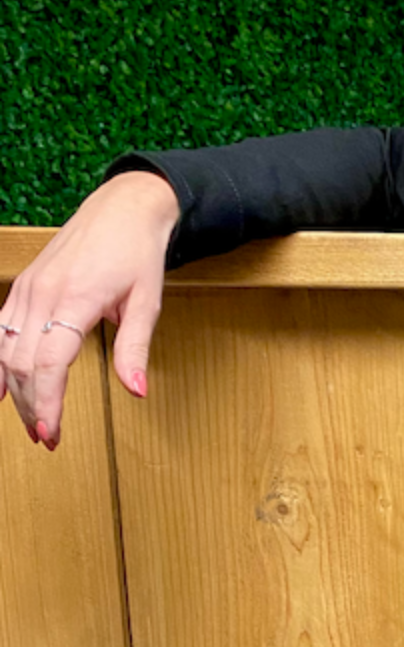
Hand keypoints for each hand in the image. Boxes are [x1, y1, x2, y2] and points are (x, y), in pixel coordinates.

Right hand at [0, 170, 177, 449]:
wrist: (122, 208)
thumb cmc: (137, 253)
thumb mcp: (147, 302)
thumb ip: (135, 349)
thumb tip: (137, 391)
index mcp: (74, 299)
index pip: (49, 363)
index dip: (47, 402)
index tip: (52, 433)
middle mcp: (42, 294)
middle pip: (22, 363)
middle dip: (32, 406)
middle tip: (47, 438)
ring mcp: (27, 289)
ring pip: (6, 350)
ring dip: (15, 391)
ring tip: (33, 422)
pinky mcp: (23, 287)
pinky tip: (1, 389)